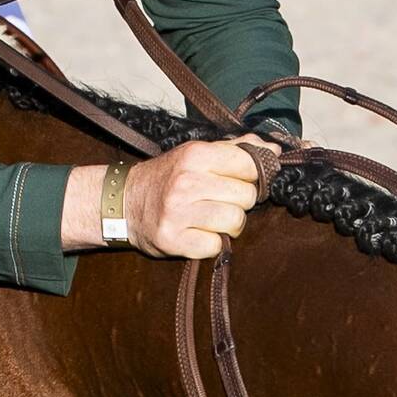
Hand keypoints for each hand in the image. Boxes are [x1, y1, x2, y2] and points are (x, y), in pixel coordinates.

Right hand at [67, 138, 271, 258]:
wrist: (123, 203)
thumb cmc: (168, 178)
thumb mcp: (196, 154)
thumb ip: (236, 150)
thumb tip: (273, 150)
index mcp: (195, 155)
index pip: (249, 165)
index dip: (251, 175)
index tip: (240, 180)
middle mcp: (186, 182)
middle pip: (246, 196)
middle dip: (239, 201)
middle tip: (220, 201)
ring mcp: (178, 212)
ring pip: (235, 221)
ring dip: (228, 225)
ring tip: (211, 219)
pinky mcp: (173, 240)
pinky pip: (216, 246)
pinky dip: (211, 243)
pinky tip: (197, 233)